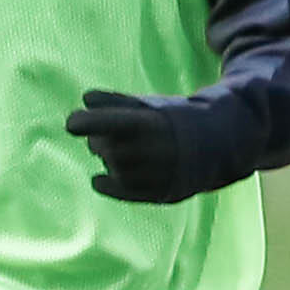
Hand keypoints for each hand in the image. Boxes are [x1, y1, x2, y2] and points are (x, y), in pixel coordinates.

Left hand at [67, 88, 197, 202]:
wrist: (218, 144)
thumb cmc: (173, 119)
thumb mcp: (147, 106)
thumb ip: (115, 101)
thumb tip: (86, 98)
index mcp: (153, 123)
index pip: (112, 123)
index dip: (88, 123)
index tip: (71, 125)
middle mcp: (157, 150)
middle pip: (106, 148)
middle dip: (100, 140)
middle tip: (112, 135)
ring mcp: (161, 174)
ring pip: (114, 169)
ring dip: (109, 159)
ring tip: (126, 150)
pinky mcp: (163, 192)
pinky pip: (124, 191)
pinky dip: (106, 185)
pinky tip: (98, 180)